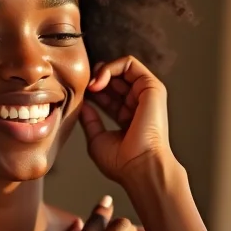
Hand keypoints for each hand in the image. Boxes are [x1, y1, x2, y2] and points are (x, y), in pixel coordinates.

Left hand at [78, 55, 176, 184]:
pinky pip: (130, 63)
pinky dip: (111, 67)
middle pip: (114, 79)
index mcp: (127, 116)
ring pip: (121, 68)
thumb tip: (82, 105)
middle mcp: (138, 103)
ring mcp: (145, 94)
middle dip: (95, 78)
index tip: (79, 95)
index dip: (91, 91)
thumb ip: (90, 120)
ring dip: (101, 71)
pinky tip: (98, 82)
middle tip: (83, 87)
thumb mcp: (97, 139)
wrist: (140, 167)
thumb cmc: (122, 162)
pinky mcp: (151, 86)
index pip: (107, 94)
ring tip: (91, 86)